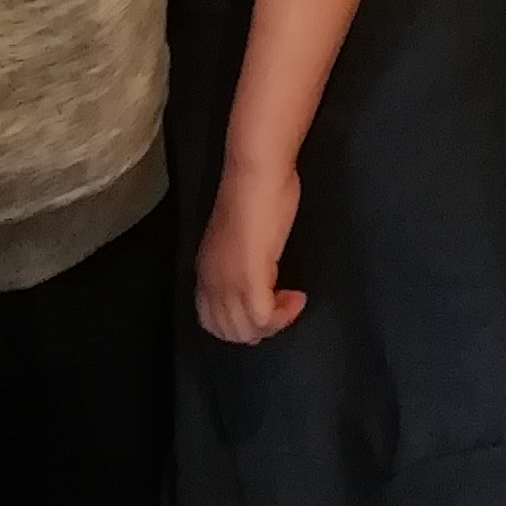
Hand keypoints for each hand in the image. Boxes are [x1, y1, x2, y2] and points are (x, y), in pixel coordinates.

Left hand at [196, 157, 304, 344]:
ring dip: (274, 323)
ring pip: (246, 330)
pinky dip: (284, 315)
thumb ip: (241, 258)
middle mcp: (212, 281)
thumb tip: (257, 274)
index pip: (212, 320)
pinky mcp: (251, 277)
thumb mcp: (240, 235)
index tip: (268, 309)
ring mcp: (229, 281)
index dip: (241, 324)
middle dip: (259, 329)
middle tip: (283, 310)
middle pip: (229, 330)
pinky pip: (264, 317)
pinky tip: (298, 298)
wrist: (256, 175)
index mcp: (207, 271)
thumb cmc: (254, 193)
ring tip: (292, 303)